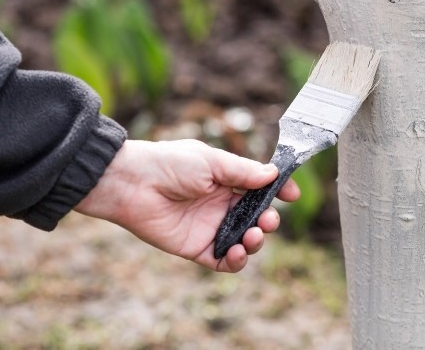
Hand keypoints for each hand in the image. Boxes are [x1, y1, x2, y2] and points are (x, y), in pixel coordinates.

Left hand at [74, 139, 299, 272]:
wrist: (132, 184)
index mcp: (225, 180)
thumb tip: (274, 174)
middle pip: (256, 217)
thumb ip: (242, 171)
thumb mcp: (211, 161)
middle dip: (269, 220)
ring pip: (244, 241)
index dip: (278, 192)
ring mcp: (210, 227)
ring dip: (255, 241)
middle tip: (268, 220)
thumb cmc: (169, 164)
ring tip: (252, 235)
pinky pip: (223, 262)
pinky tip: (236, 252)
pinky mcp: (196, 248)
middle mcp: (220, 205)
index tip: (292, 194)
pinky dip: (236, 261)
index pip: (259, 188)